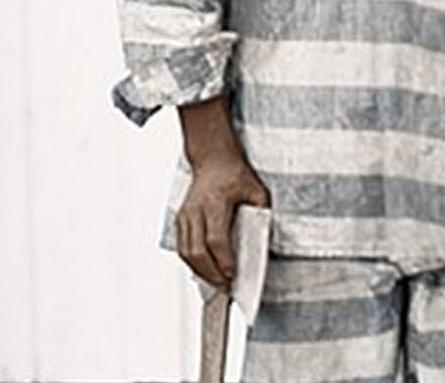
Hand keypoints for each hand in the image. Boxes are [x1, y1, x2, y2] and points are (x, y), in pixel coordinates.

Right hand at [174, 147, 269, 287]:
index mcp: (215, 201)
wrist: (213, 160)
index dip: (223, 259)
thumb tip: (264, 240)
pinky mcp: (180, 220)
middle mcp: (195, 210)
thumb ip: (261, 214)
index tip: (233, 273)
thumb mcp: (257, 190)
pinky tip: (205, 270)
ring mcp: (184, 215)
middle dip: (211, 272)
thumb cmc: (236, 174)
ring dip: (200, 271)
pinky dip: (192, 262)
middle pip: (197, 250)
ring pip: (186, 252)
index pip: (216, 238)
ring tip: (216, 282)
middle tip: (225, 286)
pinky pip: (182, 247)